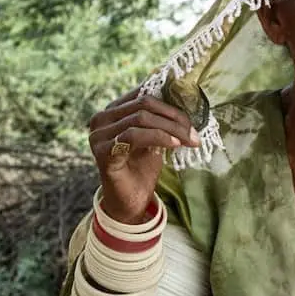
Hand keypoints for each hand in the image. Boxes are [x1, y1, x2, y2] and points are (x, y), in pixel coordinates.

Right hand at [88, 87, 198, 222]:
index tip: (193, 113)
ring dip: (171, 128)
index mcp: (113, 110)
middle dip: (174, 117)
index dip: (170, 101)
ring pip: (141, 118)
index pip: (143, 94)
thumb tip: (185, 100)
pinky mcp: (103, 152)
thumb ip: (160, 118)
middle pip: (144, 104)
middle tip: (194, 130)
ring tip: (189, 139)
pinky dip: (158, 137)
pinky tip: (174, 144)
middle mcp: (101, 119)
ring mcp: (99, 135)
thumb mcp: (154, 137)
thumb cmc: (142, 168)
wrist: (131, 201)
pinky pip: (134, 136)